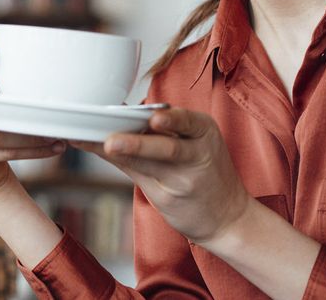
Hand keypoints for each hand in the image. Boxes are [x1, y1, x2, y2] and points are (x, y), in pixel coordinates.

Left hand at [73, 108, 251, 244]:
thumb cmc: (205, 171)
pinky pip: (137, 176)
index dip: (172, 120)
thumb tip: (118, 109)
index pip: (188, 122)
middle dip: (138, 143)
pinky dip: (117, 161)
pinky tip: (98, 150)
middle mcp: (197, 155)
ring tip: (106, 147)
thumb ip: (161, 128)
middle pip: (167, 148)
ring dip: (124, 154)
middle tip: (112, 140)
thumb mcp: (195, 142)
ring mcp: (183, 181)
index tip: (154, 117)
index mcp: (204, 131)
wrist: (228, 216)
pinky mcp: (168, 199)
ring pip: (150, 164)